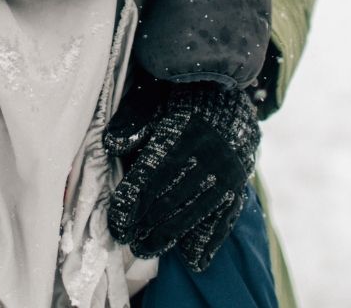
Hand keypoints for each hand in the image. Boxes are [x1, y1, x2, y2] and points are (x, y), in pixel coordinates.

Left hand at [104, 79, 259, 271]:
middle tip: (127, 242)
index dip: (130, 205)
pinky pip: (224, 218)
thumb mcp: (152, 98)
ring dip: (169, 236)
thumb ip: (132, 121)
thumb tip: (111, 145)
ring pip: (194, 213)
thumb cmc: (180, 96)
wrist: (228, 89)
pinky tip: (195, 260)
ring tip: (147, 250)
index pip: (149, 179)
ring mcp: (226, 175)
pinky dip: (210, 241)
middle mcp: (206, 158)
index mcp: (181, 135)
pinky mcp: (238, 185)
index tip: (116, 224)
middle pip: (170, 202)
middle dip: (145, 226)